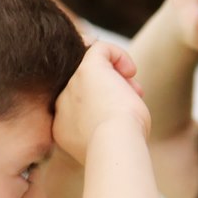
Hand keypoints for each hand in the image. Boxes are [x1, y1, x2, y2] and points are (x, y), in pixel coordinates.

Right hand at [53, 42, 149, 161]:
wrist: (114, 146)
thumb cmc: (120, 149)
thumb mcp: (109, 139)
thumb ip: (106, 123)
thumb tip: (120, 106)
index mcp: (62, 127)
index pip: (81, 105)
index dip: (103, 105)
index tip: (121, 117)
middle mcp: (62, 104)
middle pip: (87, 86)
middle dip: (112, 90)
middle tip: (132, 102)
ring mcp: (72, 85)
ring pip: (93, 67)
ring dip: (117, 77)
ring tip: (135, 92)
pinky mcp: (86, 69)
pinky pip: (100, 48)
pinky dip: (117, 54)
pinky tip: (131, 71)